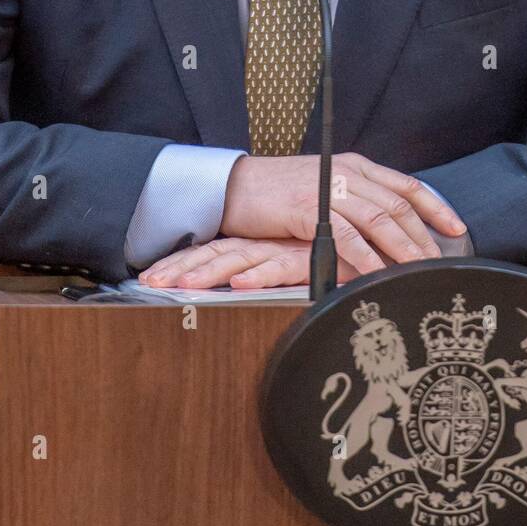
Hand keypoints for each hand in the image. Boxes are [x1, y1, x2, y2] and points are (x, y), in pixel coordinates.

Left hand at [138, 237, 359, 289]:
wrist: (374, 239)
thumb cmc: (337, 253)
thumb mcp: (297, 263)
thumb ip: (275, 269)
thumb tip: (243, 283)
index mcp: (261, 242)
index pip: (215, 250)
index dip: (185, 261)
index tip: (154, 276)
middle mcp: (268, 242)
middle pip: (217, 253)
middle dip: (182, 268)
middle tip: (151, 283)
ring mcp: (286, 248)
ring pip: (240, 260)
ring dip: (209, 273)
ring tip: (181, 286)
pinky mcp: (309, 258)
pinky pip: (281, 267)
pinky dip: (260, 276)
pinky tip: (240, 284)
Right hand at [220, 152, 467, 274]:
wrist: (235, 186)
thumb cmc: (278, 192)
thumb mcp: (324, 188)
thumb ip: (354, 201)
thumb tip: (385, 231)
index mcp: (355, 166)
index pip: (405, 186)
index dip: (435, 207)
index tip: (456, 229)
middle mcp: (347, 173)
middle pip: (397, 206)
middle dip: (423, 237)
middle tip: (439, 264)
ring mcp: (329, 189)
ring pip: (378, 220)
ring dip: (402, 249)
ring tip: (419, 272)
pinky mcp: (309, 209)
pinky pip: (347, 236)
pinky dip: (366, 257)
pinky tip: (378, 273)